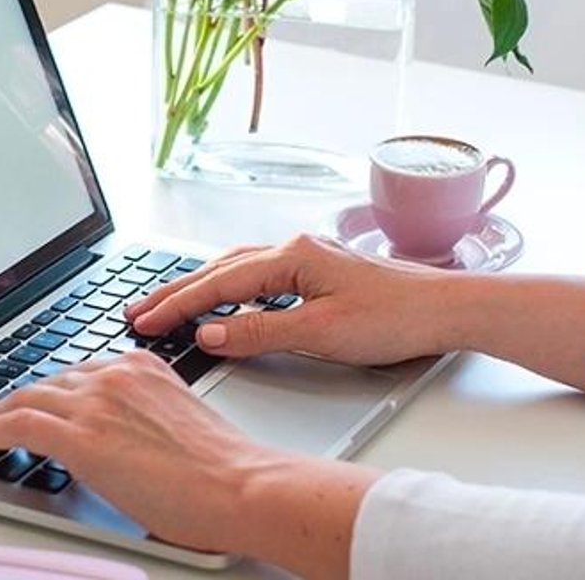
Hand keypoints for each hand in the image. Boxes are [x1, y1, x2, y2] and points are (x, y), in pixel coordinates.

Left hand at [0, 352, 376, 576]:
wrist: (240, 485)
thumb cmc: (223, 470)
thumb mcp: (177, 421)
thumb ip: (143, 418)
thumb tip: (119, 442)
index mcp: (143, 366)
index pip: (80, 372)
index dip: (53, 392)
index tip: (40, 403)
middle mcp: (116, 374)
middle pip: (49, 382)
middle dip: (22, 401)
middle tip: (3, 419)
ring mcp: (96, 402)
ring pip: (27, 398)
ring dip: (1, 415)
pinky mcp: (81, 437)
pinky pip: (17, 424)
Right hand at [125, 234, 464, 364]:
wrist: (447, 309)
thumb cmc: (395, 318)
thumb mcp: (321, 333)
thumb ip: (261, 333)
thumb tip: (211, 334)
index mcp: (292, 257)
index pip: (219, 283)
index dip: (178, 305)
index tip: (144, 321)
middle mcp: (296, 249)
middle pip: (220, 270)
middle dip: (177, 291)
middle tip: (137, 311)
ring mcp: (308, 258)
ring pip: (238, 269)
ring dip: (201, 288)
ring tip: (167, 305)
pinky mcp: (320, 271)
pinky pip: (259, 276)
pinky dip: (230, 288)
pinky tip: (223, 302)